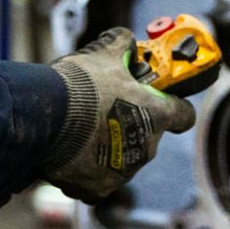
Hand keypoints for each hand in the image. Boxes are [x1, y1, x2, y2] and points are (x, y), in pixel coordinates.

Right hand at [43, 27, 198, 201]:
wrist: (46, 118)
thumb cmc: (82, 86)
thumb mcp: (105, 53)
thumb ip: (122, 44)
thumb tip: (126, 39)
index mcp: (157, 117)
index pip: (184, 115)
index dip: (174, 106)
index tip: (161, 100)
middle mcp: (145, 150)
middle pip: (148, 137)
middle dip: (131, 124)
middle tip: (107, 110)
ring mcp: (121, 173)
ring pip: (121, 160)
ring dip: (109, 148)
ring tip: (82, 131)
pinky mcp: (95, 189)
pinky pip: (96, 181)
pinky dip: (86, 170)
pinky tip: (71, 153)